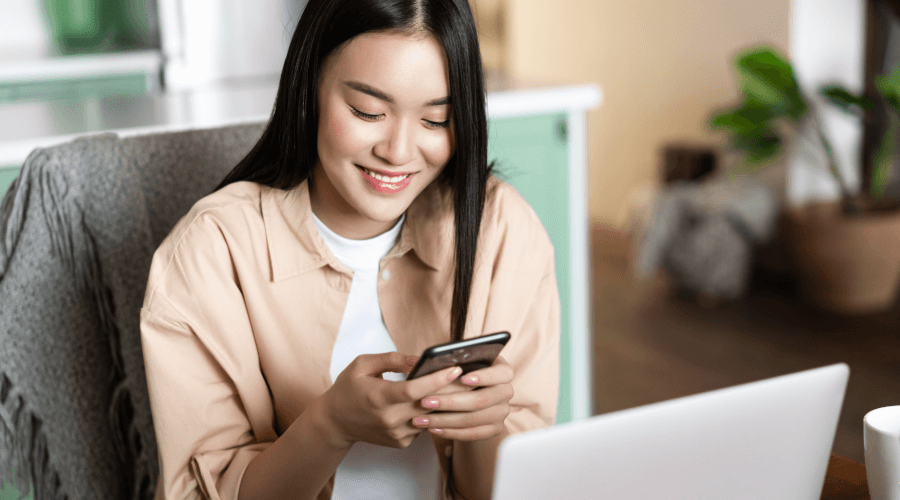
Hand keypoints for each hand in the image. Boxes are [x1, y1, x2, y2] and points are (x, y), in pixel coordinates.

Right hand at [321, 352, 463, 449]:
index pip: (413, 390)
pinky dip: (430, 415)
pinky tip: (437, 403)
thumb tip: (418, 359)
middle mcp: (388, 419)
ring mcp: (396, 434)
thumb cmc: (348, 389)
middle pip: (427, 405)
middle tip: (470, 376)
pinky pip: (423, 427)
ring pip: (430, 418)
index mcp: (378, 397)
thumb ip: (392, 359)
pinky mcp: (401, 442)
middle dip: (450, 390)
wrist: (335, 422)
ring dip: (445, 404)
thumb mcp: (362, 365)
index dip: (436, 380)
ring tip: (460, 388)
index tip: (455, 369)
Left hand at [410, 355, 514, 440]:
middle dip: (451, 402)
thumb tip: (441, 364)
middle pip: (482, 400)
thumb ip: (456, 361)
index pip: (502, 373)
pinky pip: (472, 434)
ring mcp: (502, 412)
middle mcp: (506, 391)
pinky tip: (433, 428)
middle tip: (425, 402)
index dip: (484, 376)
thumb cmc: (462, 370)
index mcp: (503, 371)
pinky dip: (451, 432)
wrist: (470, 389)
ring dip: (444, 420)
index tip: (463, 378)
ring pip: (473, 419)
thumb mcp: (462, 361)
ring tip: (421, 419)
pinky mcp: (494, 428)